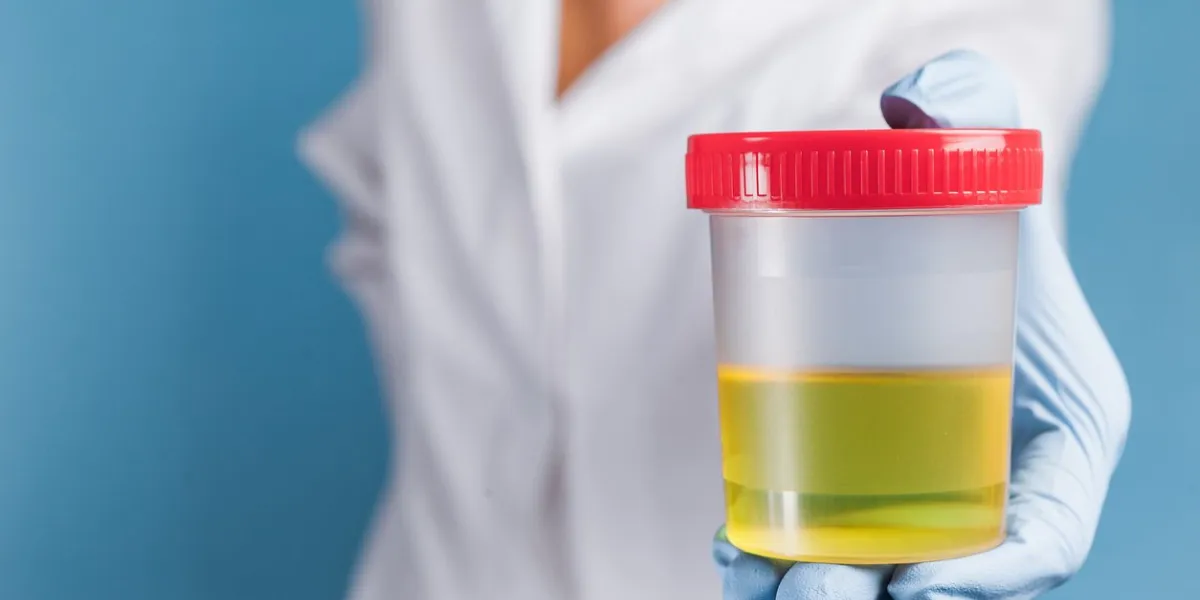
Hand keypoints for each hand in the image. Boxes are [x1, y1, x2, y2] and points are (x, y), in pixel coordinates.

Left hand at [715, 49, 1130, 599]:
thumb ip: (970, 113)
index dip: (997, 576)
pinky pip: (835, 549)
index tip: (917, 585)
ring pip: (882, 581)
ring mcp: (932, 493)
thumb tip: (915, 104)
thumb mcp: (985, 162)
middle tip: (816, 586)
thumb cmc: (968, 212)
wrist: (927, 238)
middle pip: (955, 580)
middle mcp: (999, 480)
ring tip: (755, 577)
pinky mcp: (872, 490)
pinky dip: (785, 563)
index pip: (1050, 532)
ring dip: (817, 599)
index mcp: (1061, 432)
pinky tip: (733, 544)